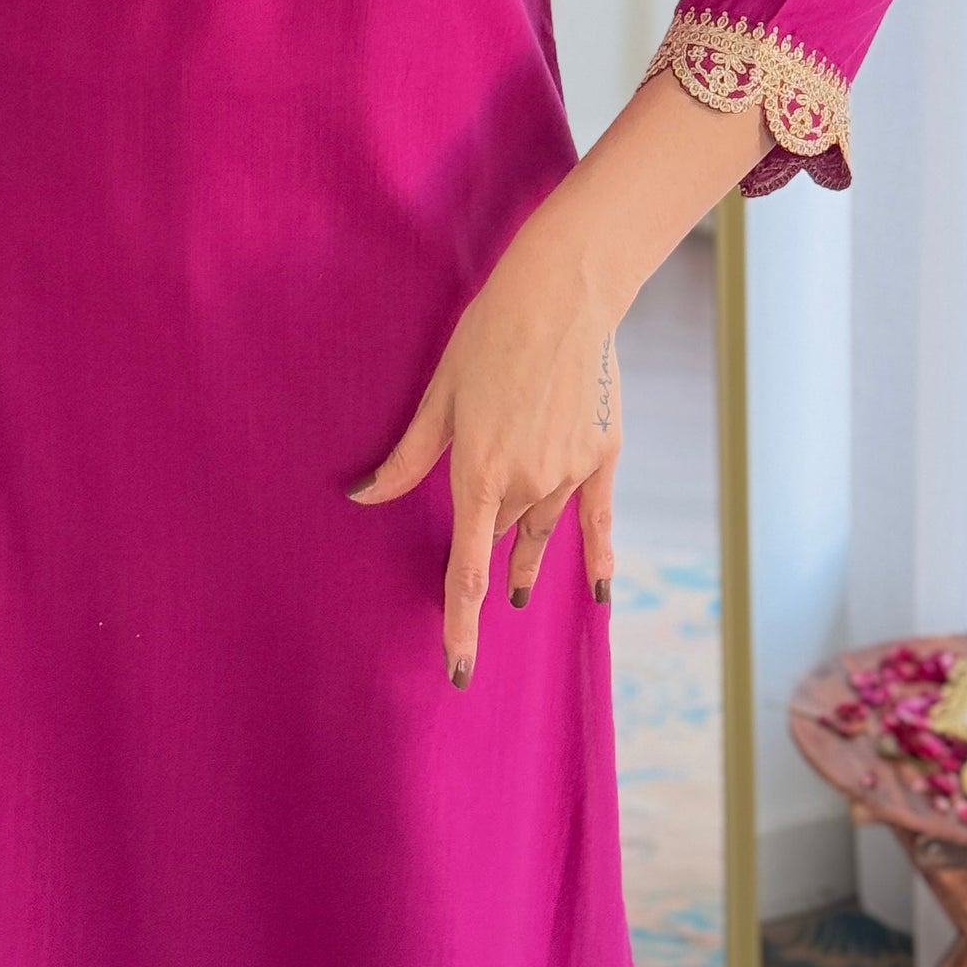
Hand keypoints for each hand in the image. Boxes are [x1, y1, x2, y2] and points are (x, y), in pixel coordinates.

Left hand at [345, 208, 620, 688]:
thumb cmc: (489, 335)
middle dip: (488, 554)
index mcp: (480, 471)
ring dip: (526, 555)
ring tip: (519, 589)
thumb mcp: (439, 394)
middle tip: (474, 587)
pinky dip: (597, 557)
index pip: (465, 567)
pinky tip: (597, 593)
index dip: (459, 624)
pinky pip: (599, 520)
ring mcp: (571, 471)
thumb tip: (363, 496)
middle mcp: (529, 482)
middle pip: (502, 538)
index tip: (458, 671)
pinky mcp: (603, 454)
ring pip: (542, 527)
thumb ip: (407, 457)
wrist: (563, 295)